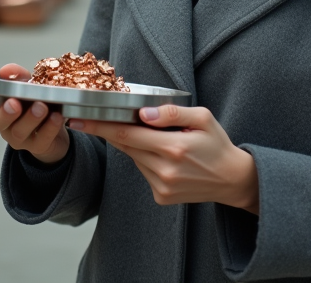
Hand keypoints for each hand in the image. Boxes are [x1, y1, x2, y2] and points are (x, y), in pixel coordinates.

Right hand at [0, 63, 70, 164]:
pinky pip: (41, 140)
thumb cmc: (36, 102)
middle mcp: (5, 124)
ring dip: (30, 119)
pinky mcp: (38, 146)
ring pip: (19, 132)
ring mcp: (20, 138)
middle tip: (15, 103)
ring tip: (42, 107)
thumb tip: (6, 71)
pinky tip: (56, 117)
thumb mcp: (29, 85)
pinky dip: (49, 128)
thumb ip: (18, 77)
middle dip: (5, 113)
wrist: (56, 126)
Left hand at [71, 105, 258, 213]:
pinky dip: (145, 159)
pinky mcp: (161, 197)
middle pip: (125, 145)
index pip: (127, 133)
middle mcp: (164, 170)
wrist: (232, 180)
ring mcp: (161, 186)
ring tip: (154, 138)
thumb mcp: (202, 118)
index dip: (100, 126)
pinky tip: (164, 156)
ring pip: (134, 158)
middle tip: (87, 119)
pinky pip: (143, 171)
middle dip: (106, 131)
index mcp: (174, 147)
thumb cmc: (217, 144)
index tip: (78, 120)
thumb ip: (171, 113)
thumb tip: (143, 114)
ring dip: (133, 144)